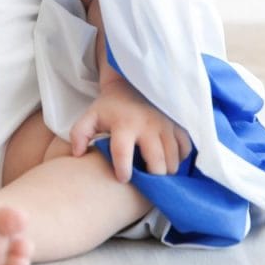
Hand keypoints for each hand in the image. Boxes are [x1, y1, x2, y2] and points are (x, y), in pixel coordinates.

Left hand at [69, 78, 191, 182]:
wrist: (130, 84)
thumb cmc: (109, 107)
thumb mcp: (90, 116)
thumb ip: (79, 134)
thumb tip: (79, 155)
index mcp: (124, 124)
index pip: (122, 153)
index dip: (123, 170)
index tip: (123, 178)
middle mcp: (147, 125)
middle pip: (157, 162)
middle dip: (153, 178)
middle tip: (147, 181)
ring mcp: (165, 125)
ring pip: (174, 159)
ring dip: (167, 171)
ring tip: (157, 173)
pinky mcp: (177, 124)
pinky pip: (185, 148)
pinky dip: (179, 157)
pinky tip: (168, 158)